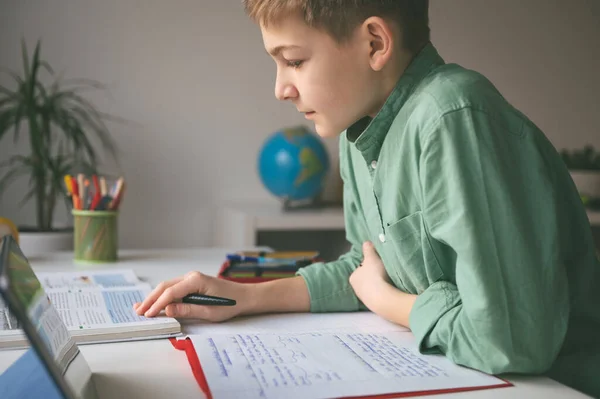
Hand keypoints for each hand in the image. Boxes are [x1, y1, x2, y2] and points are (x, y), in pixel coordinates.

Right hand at [133, 271, 250, 321]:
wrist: (244, 297)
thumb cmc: (230, 304)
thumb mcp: (209, 311)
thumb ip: (187, 310)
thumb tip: (167, 310)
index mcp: (196, 280)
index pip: (171, 292)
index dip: (157, 304)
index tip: (147, 315)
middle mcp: (191, 276)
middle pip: (165, 287)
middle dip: (150, 299)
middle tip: (138, 312)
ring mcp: (190, 278)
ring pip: (167, 287)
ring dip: (154, 297)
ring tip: (140, 308)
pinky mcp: (191, 284)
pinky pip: (173, 289)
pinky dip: (162, 296)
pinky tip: (154, 303)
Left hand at [349, 241, 390, 305]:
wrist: (383, 298)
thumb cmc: (375, 275)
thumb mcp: (372, 257)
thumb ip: (368, 249)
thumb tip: (366, 243)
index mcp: (353, 277)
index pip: (362, 268)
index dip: (371, 264)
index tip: (379, 264)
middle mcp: (356, 289)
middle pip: (368, 278)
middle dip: (376, 275)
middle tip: (385, 272)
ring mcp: (365, 299)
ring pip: (374, 288)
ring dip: (381, 284)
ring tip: (389, 281)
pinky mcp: (374, 306)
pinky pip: (380, 296)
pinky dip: (384, 293)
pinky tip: (391, 290)